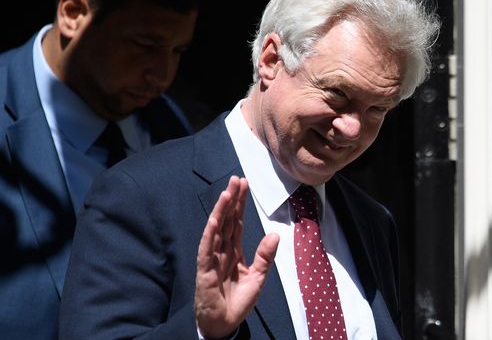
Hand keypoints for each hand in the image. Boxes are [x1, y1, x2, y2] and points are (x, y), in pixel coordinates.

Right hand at [194, 176, 279, 338]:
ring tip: (227, 192)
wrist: (224, 325)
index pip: (237, 222)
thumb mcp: (258, 278)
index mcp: (234, 252)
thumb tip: (275, 235)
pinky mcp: (204, 270)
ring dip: (221, 211)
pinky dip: (210, 233)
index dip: (240, 204)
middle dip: (231, 200)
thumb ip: (265, 256)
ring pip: (217, 230)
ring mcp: (212, 258)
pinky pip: (207, 248)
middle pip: (227, 220)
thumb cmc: (237, 302)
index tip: (244, 185)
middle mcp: (222, 251)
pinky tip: (215, 219)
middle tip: (236, 179)